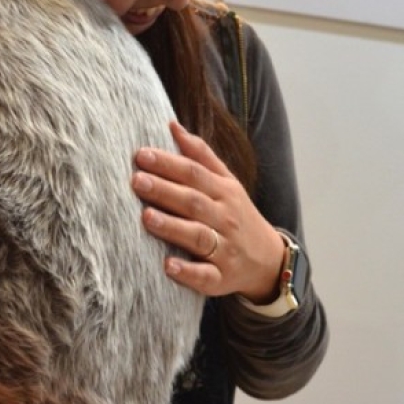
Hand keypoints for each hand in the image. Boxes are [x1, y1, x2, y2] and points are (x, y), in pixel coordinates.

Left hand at [132, 121, 283, 299]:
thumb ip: (200, 155)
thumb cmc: (236, 215)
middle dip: (164, 191)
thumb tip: (172, 125)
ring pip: (198, 237)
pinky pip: (205, 276)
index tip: (141, 155)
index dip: (168, 164)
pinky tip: (168, 265)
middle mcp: (225, 218)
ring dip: (173, 227)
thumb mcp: (226, 182)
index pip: (194, 173)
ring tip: (147, 217)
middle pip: (193, 201)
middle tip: (136, 181)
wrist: (267, 260)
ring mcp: (224, 249)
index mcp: (223, 192)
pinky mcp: (221, 278)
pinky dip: (188, 272)